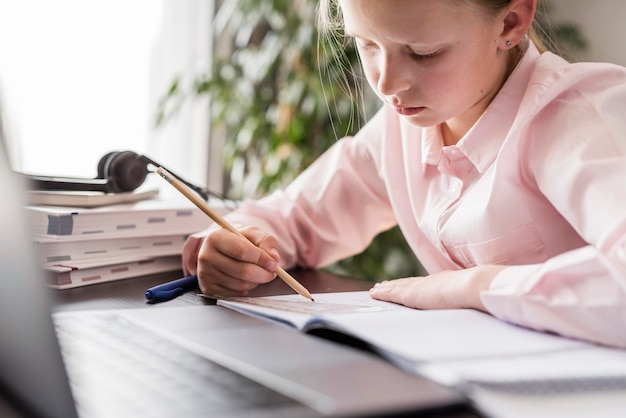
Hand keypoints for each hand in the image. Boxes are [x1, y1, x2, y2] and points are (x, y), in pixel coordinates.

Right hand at [184, 226, 280, 296]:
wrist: (222, 252)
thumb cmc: (238, 241)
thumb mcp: (252, 234)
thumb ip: (265, 241)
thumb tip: (273, 257)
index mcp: (215, 238)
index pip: (241, 251)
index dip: (261, 258)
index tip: (273, 263)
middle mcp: (206, 256)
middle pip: (242, 271)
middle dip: (263, 274)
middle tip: (272, 272)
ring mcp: (205, 274)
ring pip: (241, 285)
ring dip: (256, 281)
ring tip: (257, 272)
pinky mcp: (209, 289)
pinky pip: (236, 294)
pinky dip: (246, 289)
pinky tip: (245, 279)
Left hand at [368, 265, 505, 310]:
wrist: (476, 286)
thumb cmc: (480, 293)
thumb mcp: (473, 296)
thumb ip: (469, 299)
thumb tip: (478, 304)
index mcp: (445, 282)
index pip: (424, 284)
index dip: (413, 284)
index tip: (405, 284)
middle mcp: (430, 282)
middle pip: (408, 283)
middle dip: (395, 285)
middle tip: (382, 285)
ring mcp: (421, 287)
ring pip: (398, 287)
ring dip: (386, 288)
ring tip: (375, 289)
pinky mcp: (413, 295)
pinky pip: (393, 293)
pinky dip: (383, 293)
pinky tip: (375, 293)